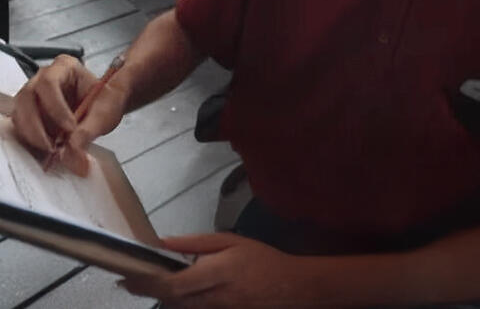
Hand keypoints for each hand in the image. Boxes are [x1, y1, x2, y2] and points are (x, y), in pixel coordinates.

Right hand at [11, 54, 125, 174]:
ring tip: (51, 150)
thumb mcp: (105, 113)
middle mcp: (43, 77)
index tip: (70, 129)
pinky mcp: (29, 112)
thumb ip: (89, 130)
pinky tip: (46, 149)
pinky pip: (21, 126)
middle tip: (53, 147)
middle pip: (26, 97)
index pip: (49, 83)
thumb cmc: (105, 100)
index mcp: (64, 66)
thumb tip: (72, 150)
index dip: (55, 107)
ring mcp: (34, 95)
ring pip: (19, 113)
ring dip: (32, 135)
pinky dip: (30, 140)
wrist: (104, 106)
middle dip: (36, 126)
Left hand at [120, 232, 339, 307]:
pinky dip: (177, 302)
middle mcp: (213, 297)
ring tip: (142, 284)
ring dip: (159, 297)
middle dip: (146, 291)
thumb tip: (166, 242)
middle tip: (128, 280)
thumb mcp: (230, 241)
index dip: (147, 283)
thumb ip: (196, 243)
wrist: (289, 287)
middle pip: (170, 300)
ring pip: (179, 308)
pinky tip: (171, 292)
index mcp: (216, 273)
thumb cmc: (260, 259)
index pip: (174, 284)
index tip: (128, 276)